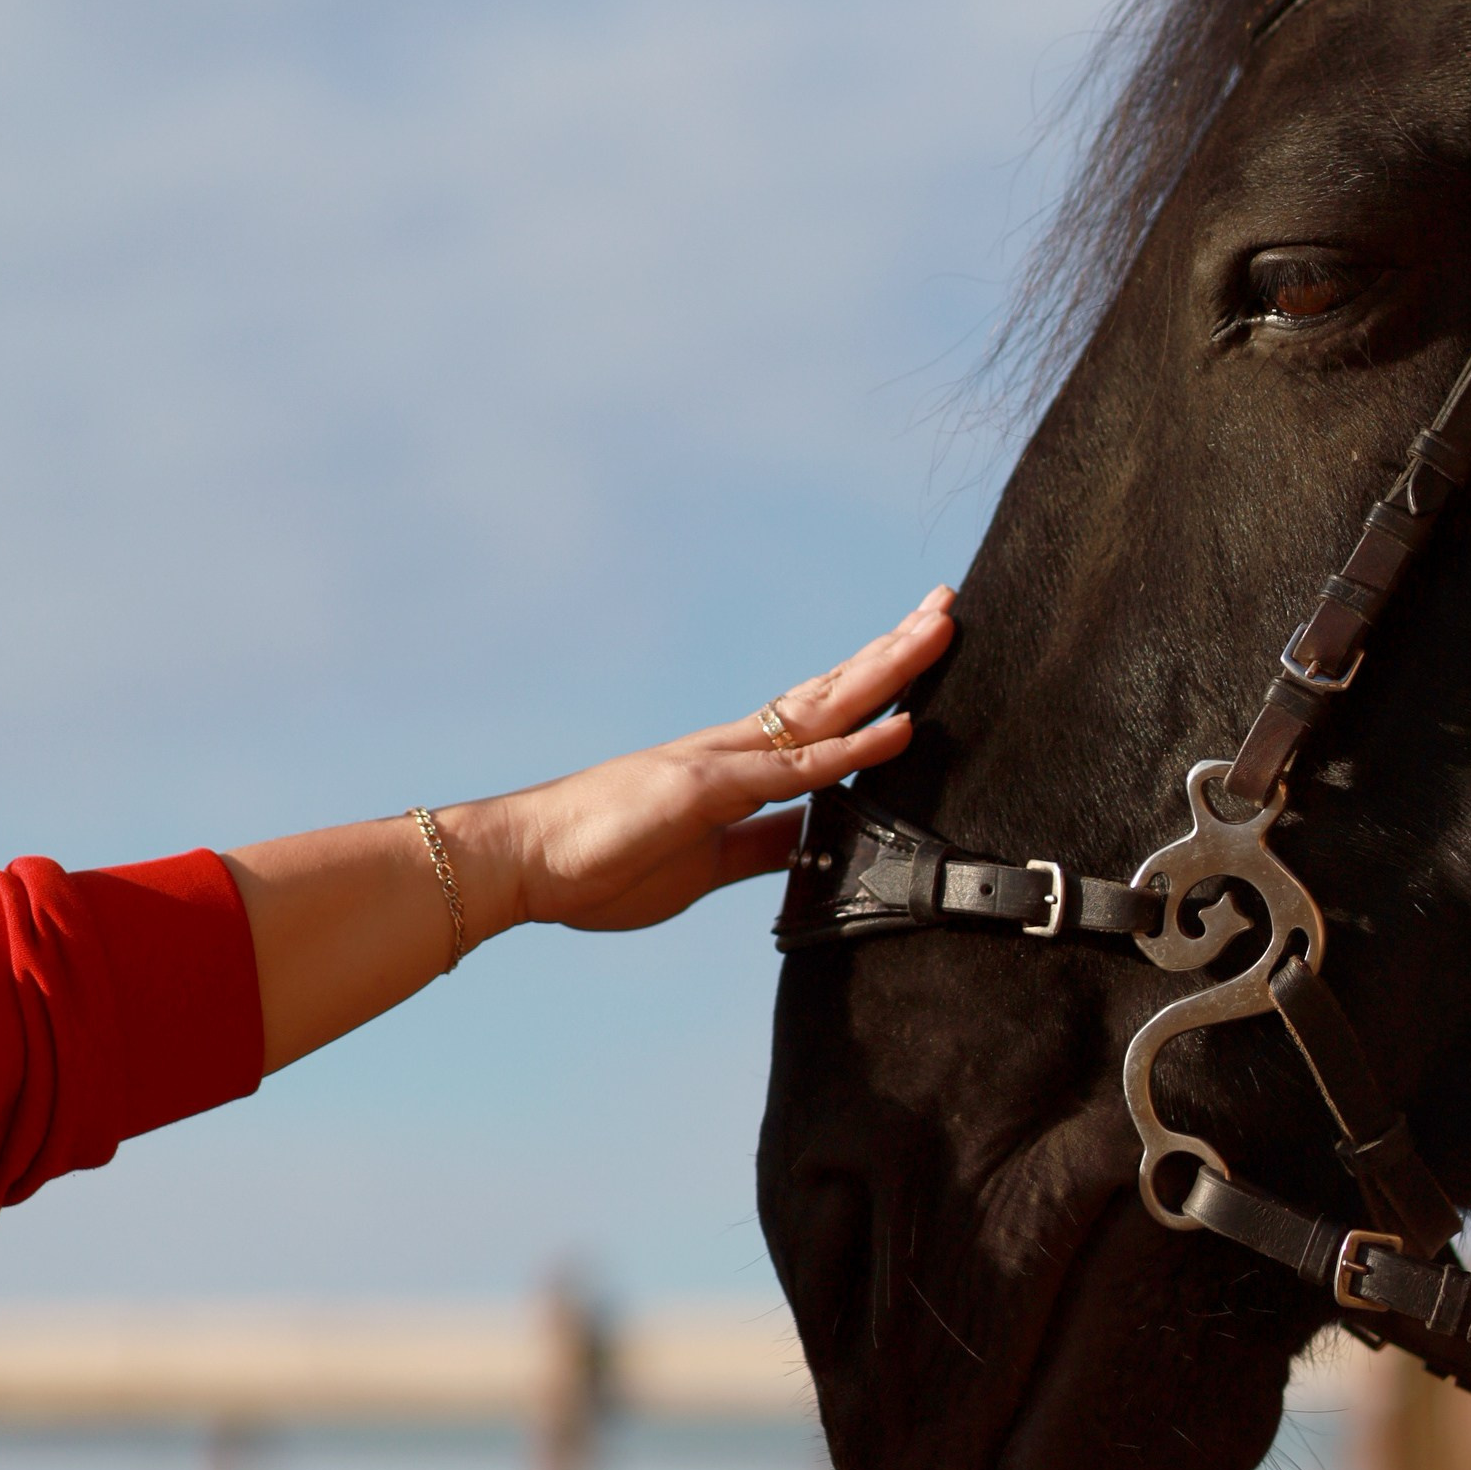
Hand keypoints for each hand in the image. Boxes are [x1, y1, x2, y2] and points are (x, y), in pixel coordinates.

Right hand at [488, 586, 956, 933]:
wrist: (523, 862)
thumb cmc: (600, 861)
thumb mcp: (706, 863)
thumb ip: (761, 846)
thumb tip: (812, 841)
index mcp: (734, 766)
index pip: (819, 714)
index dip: (872, 684)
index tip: (917, 649)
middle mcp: (734, 749)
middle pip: (832, 690)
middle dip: (894, 650)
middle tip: (947, 606)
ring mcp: (722, 763)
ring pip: (823, 707)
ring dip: (887, 671)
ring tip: (939, 631)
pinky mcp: (705, 790)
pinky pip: (794, 768)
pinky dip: (852, 749)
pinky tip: (900, 730)